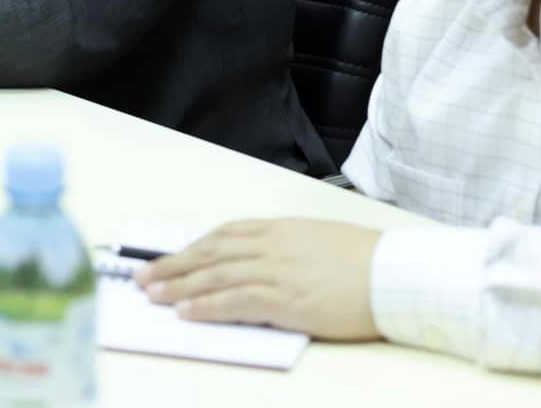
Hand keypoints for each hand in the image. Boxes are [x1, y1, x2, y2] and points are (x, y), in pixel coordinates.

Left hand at [136, 219, 382, 340]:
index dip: (193, 247)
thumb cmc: (367, 262)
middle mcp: (273, 246)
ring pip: (216, 276)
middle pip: (211, 253)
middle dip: (174, 265)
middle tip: (144, 276)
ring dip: (180, 286)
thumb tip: (262, 262)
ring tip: (154, 295)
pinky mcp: (286, 299)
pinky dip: (208, 306)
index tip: (172, 257)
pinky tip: (187, 312)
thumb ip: (287, 248)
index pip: (225, 235)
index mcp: (281, 229)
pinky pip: (236, 301)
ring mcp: (278, 271)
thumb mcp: (320, 241)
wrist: (396, 275)